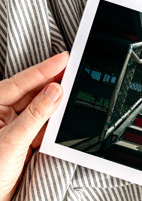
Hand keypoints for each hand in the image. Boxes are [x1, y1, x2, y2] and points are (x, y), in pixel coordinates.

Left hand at [0, 52, 68, 200]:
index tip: (63, 59)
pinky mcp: (26, 140)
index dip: (44, 70)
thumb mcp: (12, 140)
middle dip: (53, 83)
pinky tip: (66, 115)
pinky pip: (44, 126)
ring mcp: (15, 127)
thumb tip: (55, 93)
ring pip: (40, 109)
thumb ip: (36, 115)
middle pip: (32, 93)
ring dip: (56, 103)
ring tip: (74, 91)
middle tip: (73, 71)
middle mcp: (2, 113)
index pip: (20, 83)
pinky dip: (56, 122)